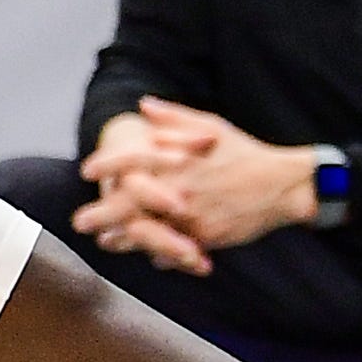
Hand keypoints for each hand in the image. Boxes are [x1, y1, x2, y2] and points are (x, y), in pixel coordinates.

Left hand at [73, 99, 315, 272]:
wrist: (283, 186)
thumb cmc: (244, 152)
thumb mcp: (210, 126)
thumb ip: (174, 117)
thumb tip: (143, 105)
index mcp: (179, 159)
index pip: (133, 160)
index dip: (107, 164)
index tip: (87, 169)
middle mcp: (180, 189)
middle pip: (131, 203)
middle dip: (102, 212)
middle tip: (78, 222)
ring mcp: (192, 216)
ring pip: (148, 232)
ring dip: (123, 239)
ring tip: (105, 241)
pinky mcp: (206, 238)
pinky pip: (175, 249)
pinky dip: (159, 254)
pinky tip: (146, 255)